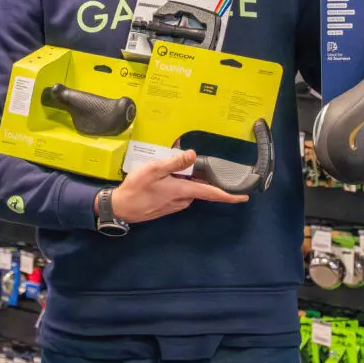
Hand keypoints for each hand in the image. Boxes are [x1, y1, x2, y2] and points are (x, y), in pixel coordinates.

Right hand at [106, 150, 248, 223]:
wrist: (120, 208)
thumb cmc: (136, 188)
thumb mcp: (153, 170)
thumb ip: (174, 163)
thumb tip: (192, 154)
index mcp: (182, 191)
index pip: (211, 193)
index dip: (228, 195)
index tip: (243, 197)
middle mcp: (181, 201)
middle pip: (198, 189)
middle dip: (198, 178)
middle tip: (191, 165)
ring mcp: (173, 206)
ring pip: (187, 191)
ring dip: (184, 181)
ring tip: (170, 169)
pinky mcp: (165, 207)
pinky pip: (177, 194)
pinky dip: (176, 186)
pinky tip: (164, 179)